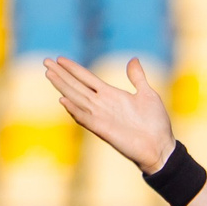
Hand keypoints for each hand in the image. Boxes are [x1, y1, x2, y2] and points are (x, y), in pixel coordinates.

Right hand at [43, 55, 176, 172]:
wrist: (161, 146)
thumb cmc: (155, 123)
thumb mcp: (148, 94)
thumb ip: (137, 78)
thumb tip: (133, 59)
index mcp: (111, 95)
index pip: (87, 78)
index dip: (73, 69)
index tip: (59, 58)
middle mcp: (102, 104)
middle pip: (76, 86)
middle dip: (61, 74)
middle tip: (45, 61)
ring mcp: (101, 117)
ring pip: (77, 98)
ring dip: (63, 86)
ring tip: (49, 74)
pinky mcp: (103, 130)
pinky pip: (85, 118)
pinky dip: (74, 110)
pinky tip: (63, 100)